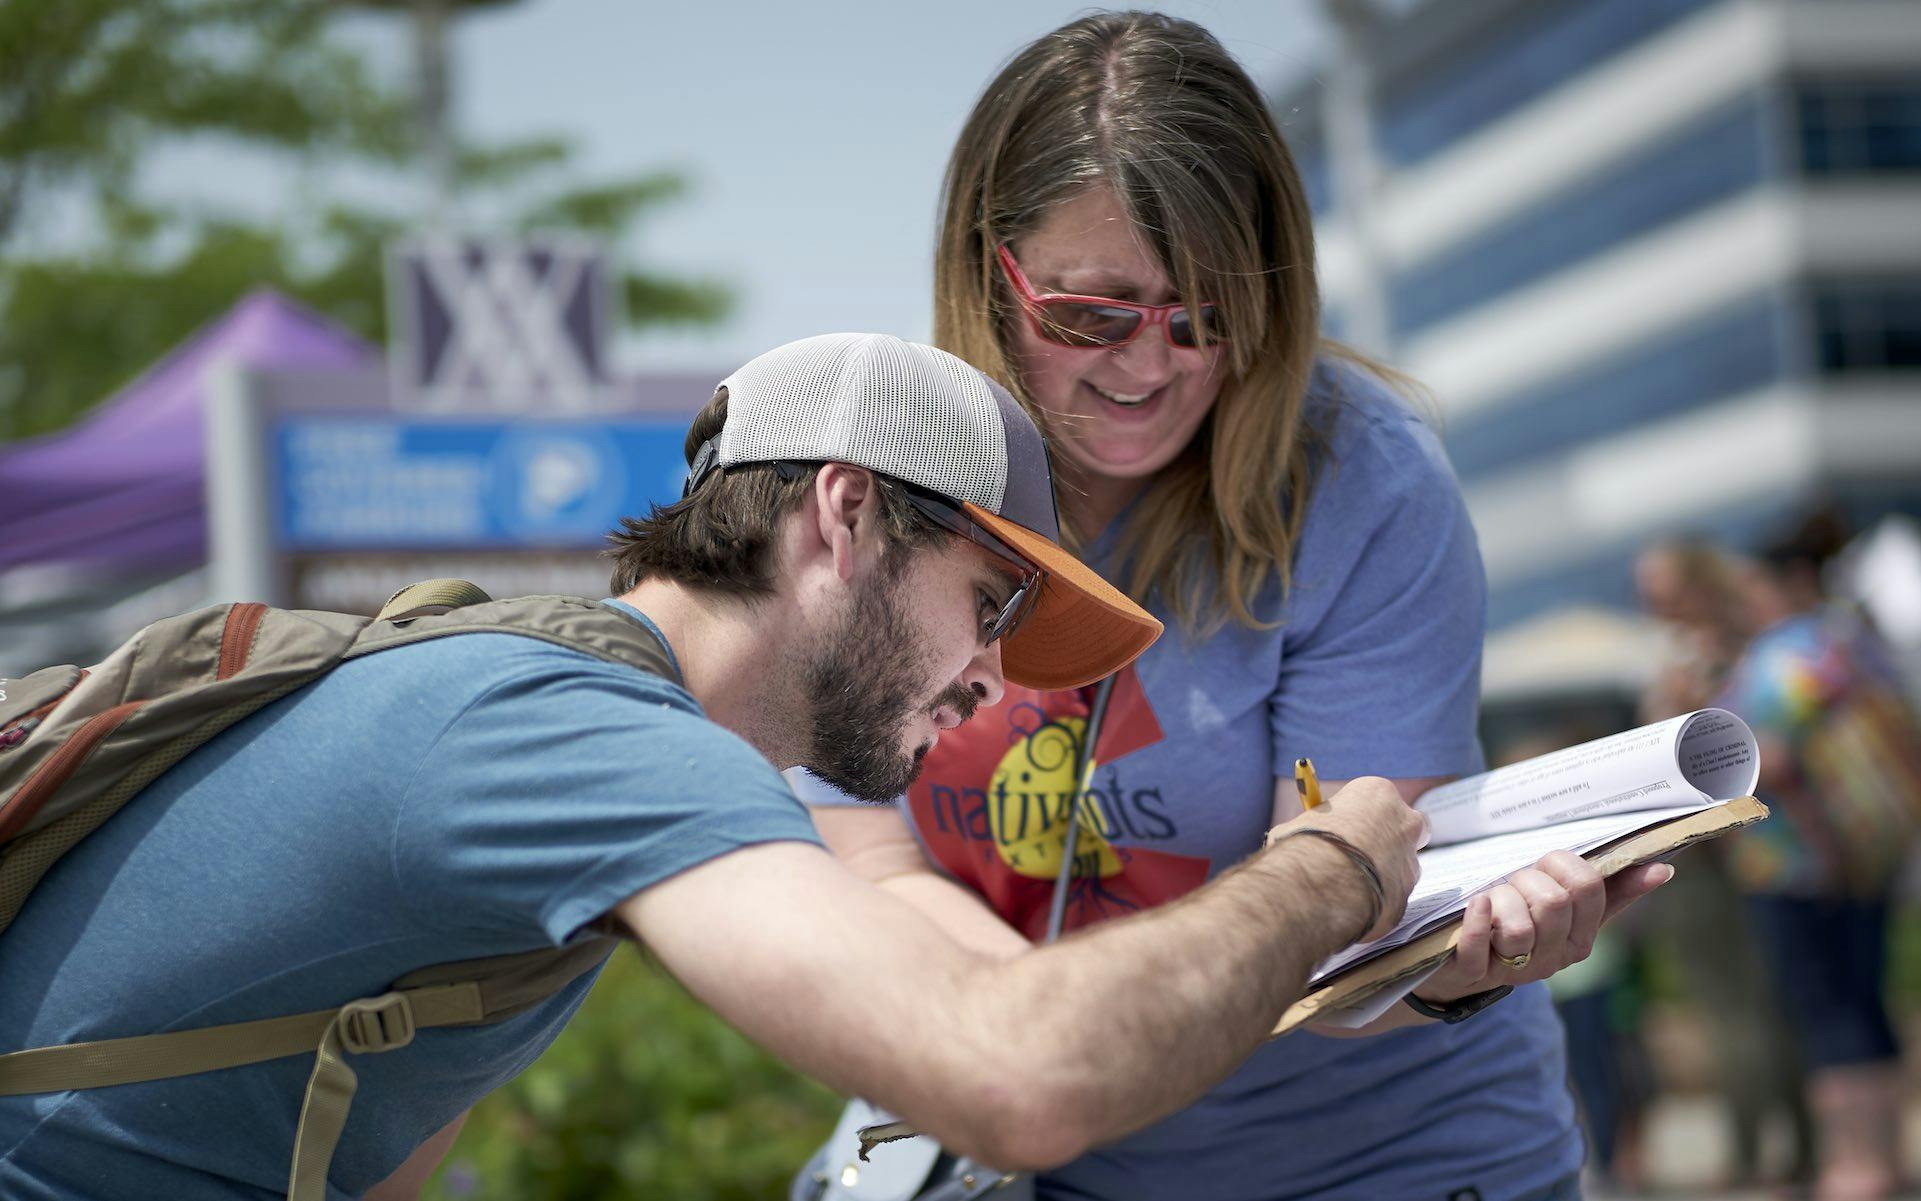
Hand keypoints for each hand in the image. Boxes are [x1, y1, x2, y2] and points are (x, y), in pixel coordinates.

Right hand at [1266, 776, 1426, 940]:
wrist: (1316, 889)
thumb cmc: (1305, 846)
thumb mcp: (1302, 824)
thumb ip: (1319, 829)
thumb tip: (1307, 841)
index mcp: (1379, 794)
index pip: (1377, 799)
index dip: (1360, 816)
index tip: (1343, 828)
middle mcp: (1404, 823)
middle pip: (1406, 828)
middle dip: (1388, 840)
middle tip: (1359, 853)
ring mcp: (1409, 863)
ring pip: (1400, 868)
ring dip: (1380, 876)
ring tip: (1344, 887)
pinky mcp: (1406, 898)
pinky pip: (1390, 900)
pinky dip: (1373, 904)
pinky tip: (1347, 908)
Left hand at [1414, 851, 1673, 1002]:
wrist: (1461, 966)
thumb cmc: (1519, 923)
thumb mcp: (1568, 909)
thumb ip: (1614, 890)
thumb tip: (1663, 869)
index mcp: (1581, 939)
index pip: (1589, 887)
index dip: (1563, 864)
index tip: (1545, 865)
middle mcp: (1553, 959)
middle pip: (1553, 903)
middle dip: (1528, 879)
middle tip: (1514, 884)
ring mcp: (1514, 970)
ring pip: (1518, 928)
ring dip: (1500, 900)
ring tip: (1492, 901)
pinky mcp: (1472, 972)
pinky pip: (1479, 945)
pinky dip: (1477, 919)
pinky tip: (1477, 902)